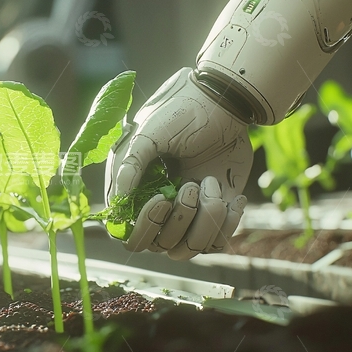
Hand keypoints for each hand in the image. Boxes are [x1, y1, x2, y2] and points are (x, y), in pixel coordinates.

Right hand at [105, 68, 252, 259]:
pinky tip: (233, 195)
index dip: (145, 227)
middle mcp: (159, 208)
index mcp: (135, 192)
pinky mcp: (214, 213)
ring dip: (205, 220)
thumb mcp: (148, 134)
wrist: (224, 103)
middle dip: (179, 220)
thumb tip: (117, 202)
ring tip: (210, 184)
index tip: (162, 199)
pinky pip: (217, 242)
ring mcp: (187, 213)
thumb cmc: (180, 112)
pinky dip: (227, 223)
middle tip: (190, 185)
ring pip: (189, 248)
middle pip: (161, 245)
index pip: (129, 235)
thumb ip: (129, 166)